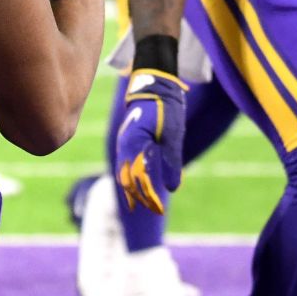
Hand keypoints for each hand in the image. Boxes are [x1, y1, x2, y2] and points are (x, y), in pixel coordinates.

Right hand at [114, 68, 187, 212]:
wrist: (153, 85)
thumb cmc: (165, 107)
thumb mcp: (173, 134)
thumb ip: (172, 161)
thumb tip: (172, 188)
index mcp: (134, 143)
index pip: (139, 178)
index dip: (149, 195)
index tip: (160, 208)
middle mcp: (124, 146)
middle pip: (127, 180)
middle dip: (140, 197)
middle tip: (156, 210)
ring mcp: (124, 144)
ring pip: (123, 174)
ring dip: (134, 191)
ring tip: (143, 205)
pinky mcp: (127, 142)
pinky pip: (125, 166)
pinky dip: (131, 180)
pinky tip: (139, 187)